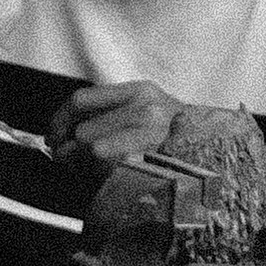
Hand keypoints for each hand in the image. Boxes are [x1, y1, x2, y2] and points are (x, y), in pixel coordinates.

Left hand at [60, 82, 185, 170]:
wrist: (212, 149)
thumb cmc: (171, 133)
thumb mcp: (143, 108)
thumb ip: (109, 112)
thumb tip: (63, 130)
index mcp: (139, 91)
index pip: (82, 100)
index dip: (59, 119)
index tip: (53, 134)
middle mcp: (147, 109)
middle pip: (84, 130)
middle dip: (66, 148)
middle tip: (62, 156)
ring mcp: (154, 136)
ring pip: (94, 149)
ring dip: (78, 162)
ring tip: (78, 166)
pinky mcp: (156, 160)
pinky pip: (112, 168)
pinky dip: (97, 173)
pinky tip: (97, 174)